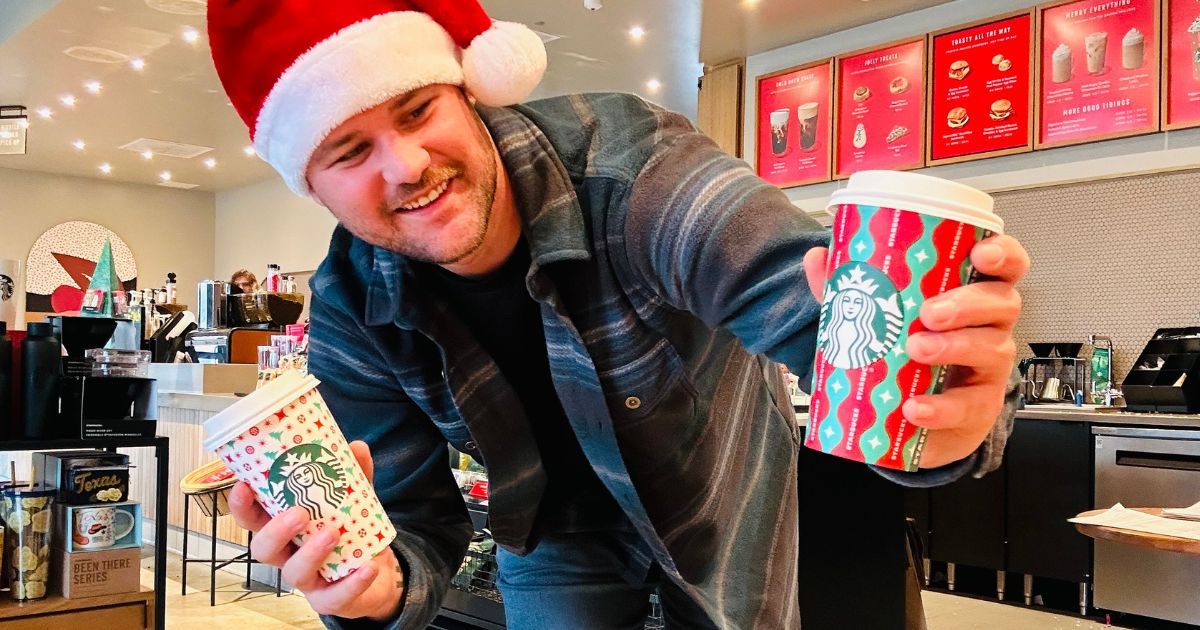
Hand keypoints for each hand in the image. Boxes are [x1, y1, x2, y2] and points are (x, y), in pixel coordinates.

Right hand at [229, 441, 403, 620]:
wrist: (376, 568)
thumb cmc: (350, 530)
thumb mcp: (353, 499)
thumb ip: (354, 475)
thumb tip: (357, 447)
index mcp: (285, 527)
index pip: (253, 518)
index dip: (242, 506)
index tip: (243, 486)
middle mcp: (289, 554)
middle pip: (264, 549)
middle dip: (275, 531)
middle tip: (298, 513)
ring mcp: (308, 579)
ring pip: (295, 572)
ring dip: (311, 552)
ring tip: (332, 533)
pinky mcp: (330, 598)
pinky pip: (336, 595)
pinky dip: (352, 582)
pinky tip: (367, 567)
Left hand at [804, 234, 1029, 467]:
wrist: (904, 417)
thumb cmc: (902, 354)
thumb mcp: (875, 318)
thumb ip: (849, 288)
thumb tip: (817, 257)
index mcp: (971, 295)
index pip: (1005, 266)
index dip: (1003, 254)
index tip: (980, 252)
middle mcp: (989, 327)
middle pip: (1003, 302)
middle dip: (968, 303)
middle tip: (928, 313)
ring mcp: (988, 368)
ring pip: (993, 349)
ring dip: (954, 347)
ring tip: (915, 350)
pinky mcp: (978, 409)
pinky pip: (969, 406)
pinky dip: (941, 407)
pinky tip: (915, 407)